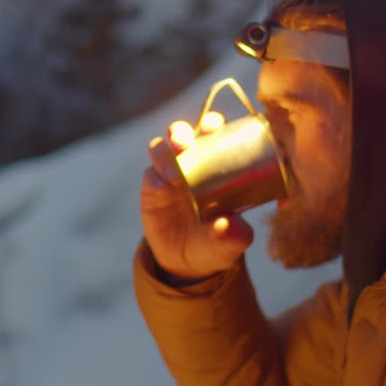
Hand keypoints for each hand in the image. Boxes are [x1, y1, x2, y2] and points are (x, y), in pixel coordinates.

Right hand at [141, 111, 253, 281]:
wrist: (188, 261)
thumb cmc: (217, 242)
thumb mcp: (231, 243)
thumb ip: (235, 236)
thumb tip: (232, 226)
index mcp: (215, 164)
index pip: (212, 134)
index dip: (212, 124)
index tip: (214, 127)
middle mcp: (189, 163)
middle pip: (181, 134)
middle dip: (180, 132)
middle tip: (184, 144)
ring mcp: (167, 174)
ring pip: (159, 150)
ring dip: (164, 154)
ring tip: (174, 175)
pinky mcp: (151, 190)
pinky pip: (150, 176)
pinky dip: (154, 178)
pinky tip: (163, 189)